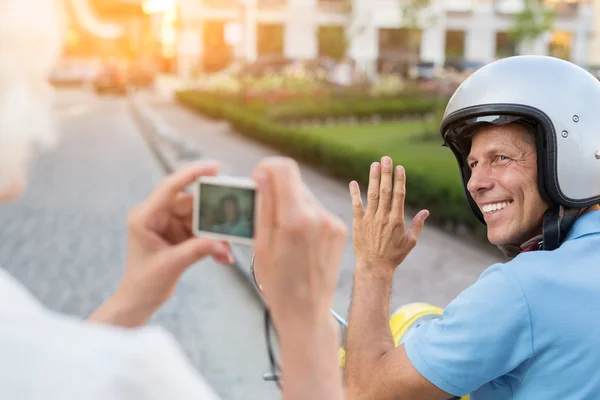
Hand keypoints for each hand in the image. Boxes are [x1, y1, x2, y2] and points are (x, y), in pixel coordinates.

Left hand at [89, 162, 233, 326]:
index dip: (192, 174)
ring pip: (199, 218)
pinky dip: (212, 243)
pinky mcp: (179, 234)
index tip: (214, 167)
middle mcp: (157, 215)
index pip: (170, 187)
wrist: (140, 300)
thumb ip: (196, 250)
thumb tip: (221, 243)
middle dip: (213, 213)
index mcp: (145, 216)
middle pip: (191, 203)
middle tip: (233, 216)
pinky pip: (201, 232)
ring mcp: (169, 224)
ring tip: (227, 247)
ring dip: (215, 233)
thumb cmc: (144, 282)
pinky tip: (222, 256)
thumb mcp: (171, 265)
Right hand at [251, 157, 346, 326]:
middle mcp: (319, 215)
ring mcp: (333, 222)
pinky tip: (296, 239)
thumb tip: (262, 175)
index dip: (266, 168)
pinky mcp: (339, 230)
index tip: (256, 181)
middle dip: (275, 189)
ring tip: (280, 231)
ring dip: (289, 204)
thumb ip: (263, 206)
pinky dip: (303, 216)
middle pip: (293, 182)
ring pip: (305, 196)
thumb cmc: (278, 284)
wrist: (308, 312)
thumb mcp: (261, 245)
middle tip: (262, 210)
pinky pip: (317, 211)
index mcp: (296, 219)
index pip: (284, 168)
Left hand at [349, 156, 428, 275]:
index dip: (399, 180)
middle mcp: (383, 217)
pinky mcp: (358, 223)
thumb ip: (418, 225)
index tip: (400, 167)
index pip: (399, 195)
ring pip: (372, 195)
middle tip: (386, 158)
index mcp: (397, 220)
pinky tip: (354, 183)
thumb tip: (426, 212)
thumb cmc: (394, 256)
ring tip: (374, 164)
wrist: (374, 267)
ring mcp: (370, 219)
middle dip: (386, 173)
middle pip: (385, 191)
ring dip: (373, 178)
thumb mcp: (410, 242)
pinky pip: (356, 205)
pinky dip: (355, 194)